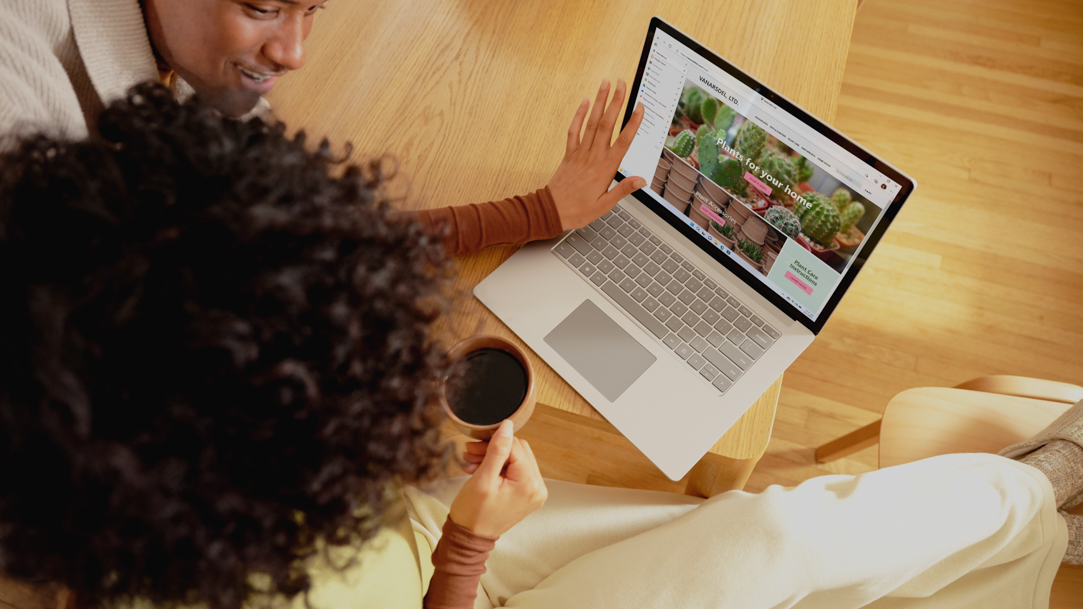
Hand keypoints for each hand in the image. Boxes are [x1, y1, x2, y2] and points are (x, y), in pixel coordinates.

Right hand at [448, 420, 547, 537]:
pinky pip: (516, 471)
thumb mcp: (483, 479)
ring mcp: (534, 492)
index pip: (516, 447)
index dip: (494, 442)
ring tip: (472, 462)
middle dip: (494, 448)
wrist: (470, 538)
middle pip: (518, 451)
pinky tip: (480, 469)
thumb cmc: (473, 513)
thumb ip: (497, 450)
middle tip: (471, 452)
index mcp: (530, 484)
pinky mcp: (527, 494)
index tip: (474, 445)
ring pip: (516, 459)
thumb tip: (507, 426)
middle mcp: (538, 488)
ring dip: (494, 457)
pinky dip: (498, 467)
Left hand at [548, 79, 646, 229]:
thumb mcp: (605, 205)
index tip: (640, 108)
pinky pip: (574, 131)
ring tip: (606, 84)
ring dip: (599, 102)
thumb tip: (641, 180)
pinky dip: (579, 115)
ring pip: (591, 123)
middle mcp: (593, 157)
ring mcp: (580, 153)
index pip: (623, 142)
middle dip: (615, 102)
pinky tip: (585, 102)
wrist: (552, 211)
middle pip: (607, 125)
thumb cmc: (578, 210)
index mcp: (605, 169)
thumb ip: (623, 190)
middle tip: (622, 84)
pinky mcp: (569, 154)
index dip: (632, 124)